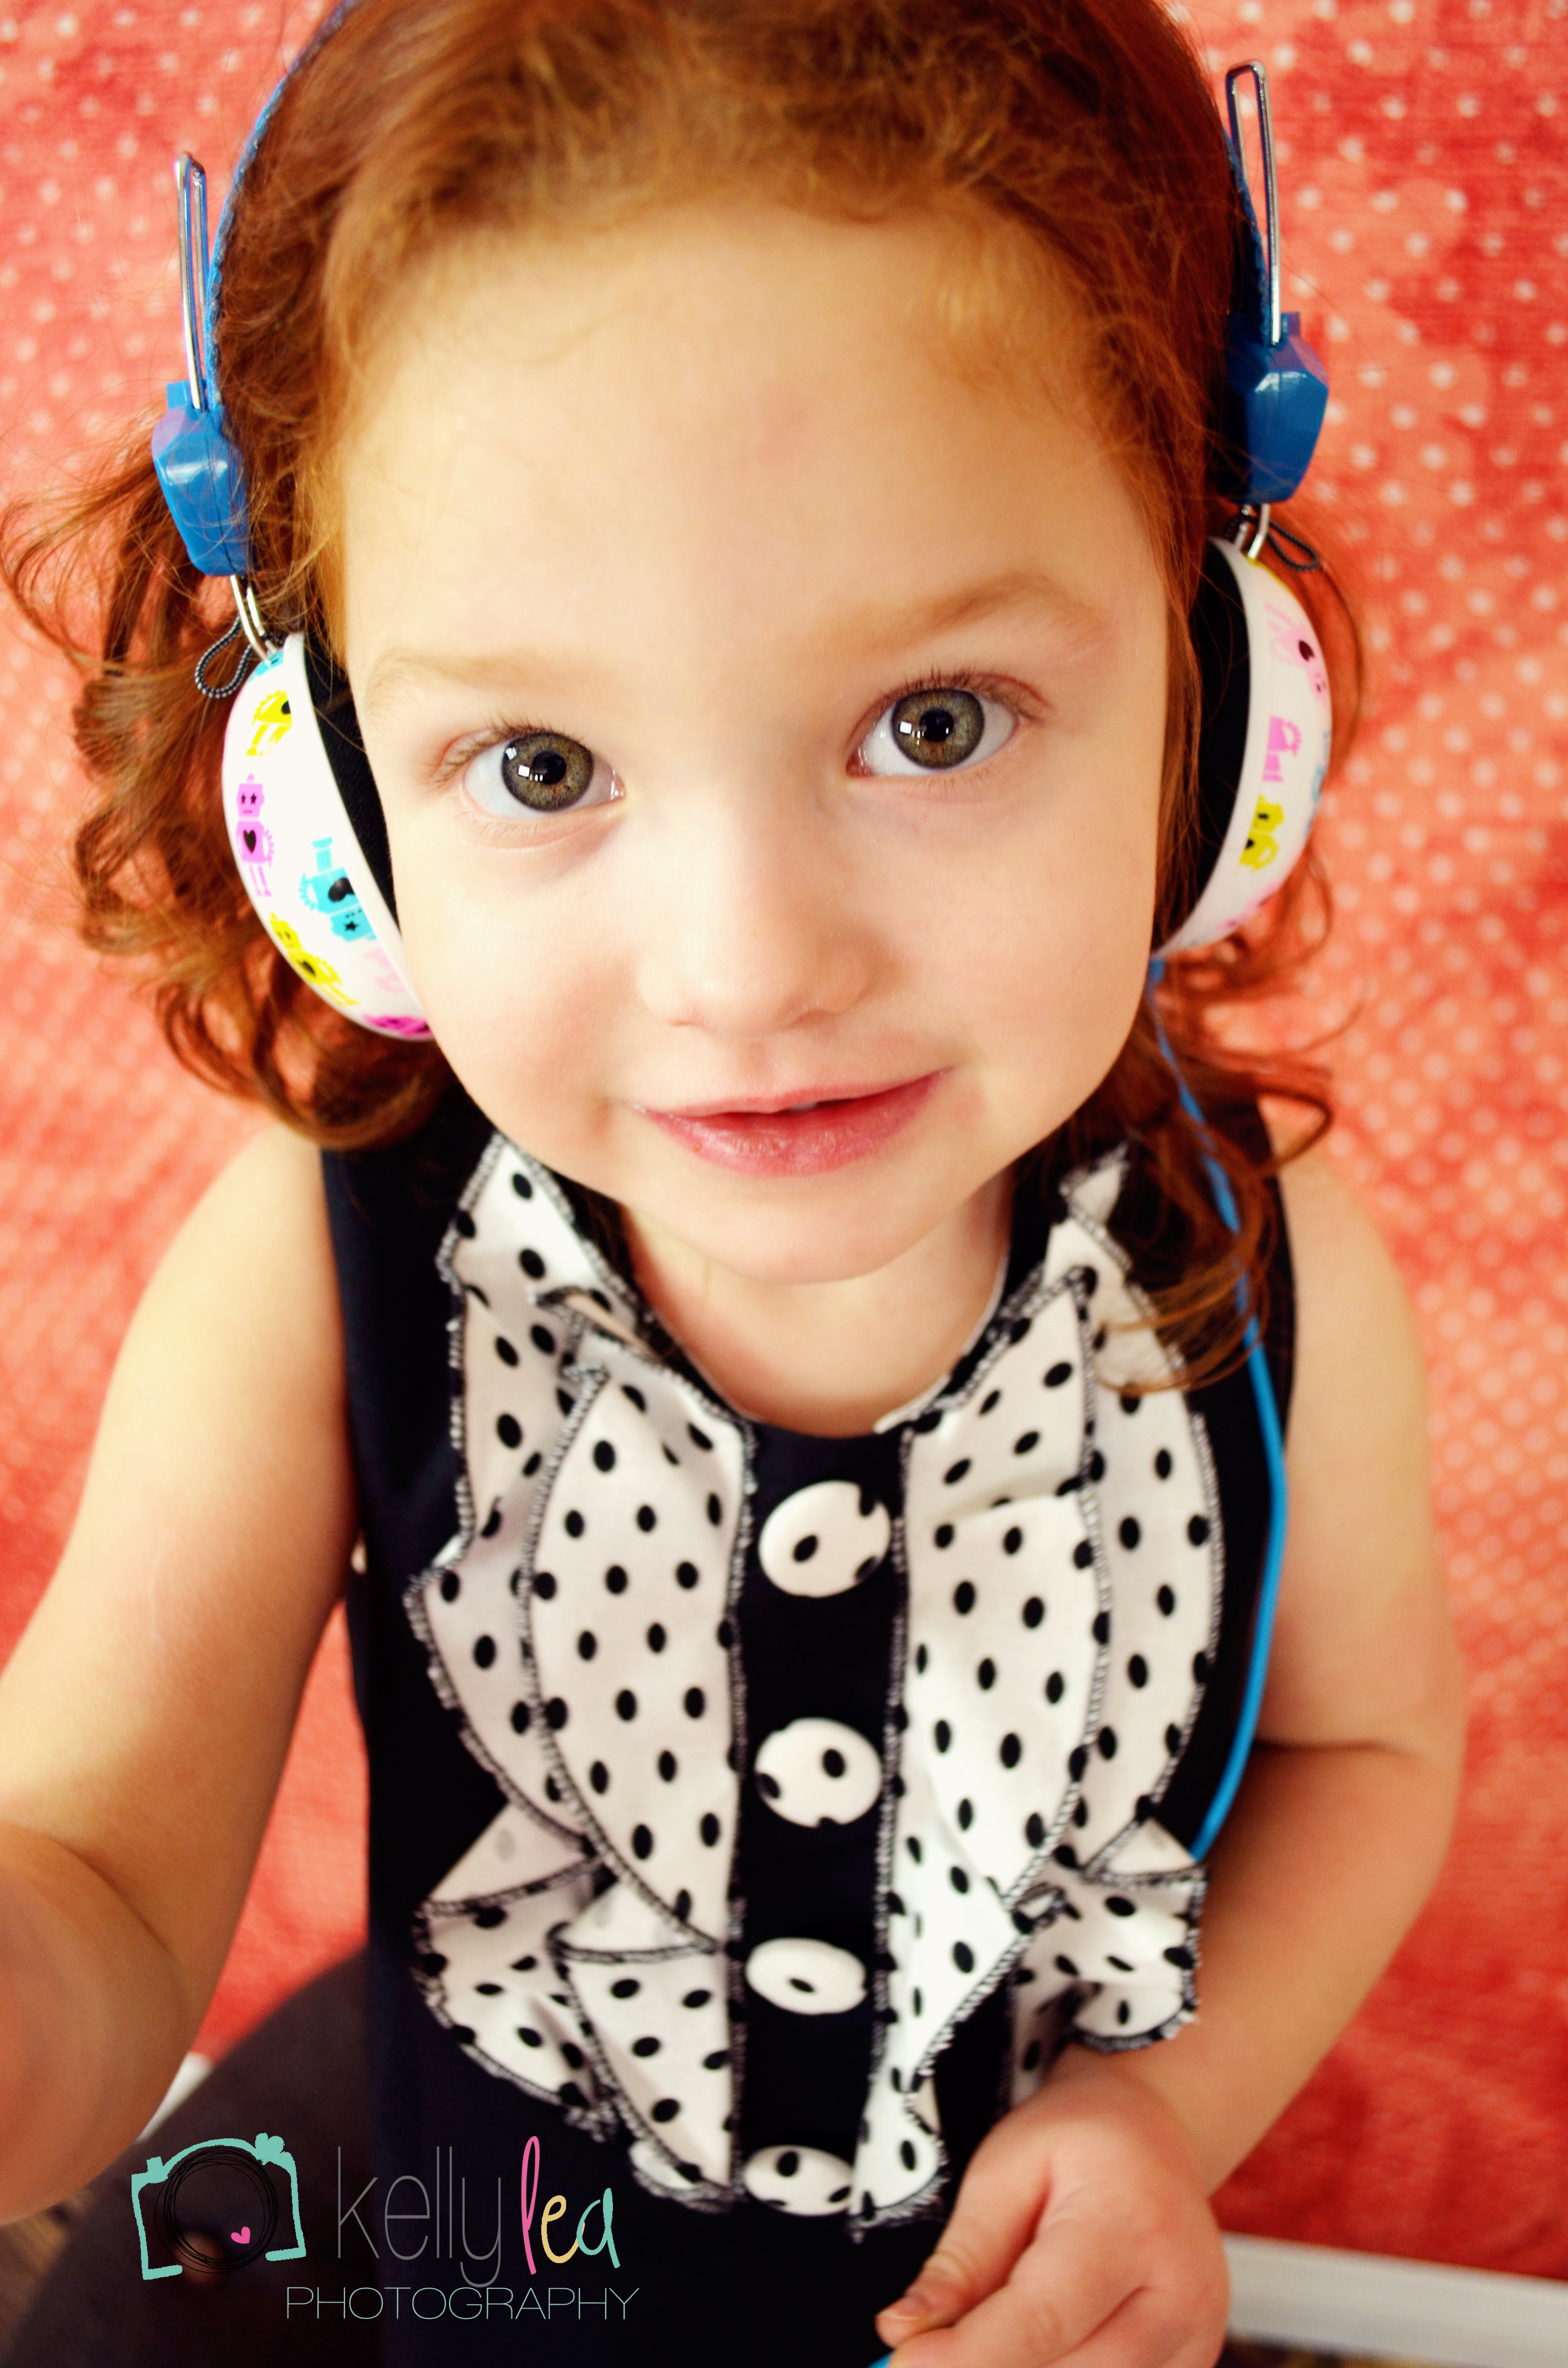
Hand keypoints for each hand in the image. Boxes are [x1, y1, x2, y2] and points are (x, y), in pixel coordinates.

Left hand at [874, 2049, 1229, 2367]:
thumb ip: (961, 2259)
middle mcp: (1181, 2293)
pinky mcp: (1191, 2363)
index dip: (966, 2357)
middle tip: (929, 2347)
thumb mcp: (1004, 2169)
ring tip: (985, 2334)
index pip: (1042, 2319)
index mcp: (1129, 2226)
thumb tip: (904, 2329)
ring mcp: (1196, 2338)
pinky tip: (1034, 2345)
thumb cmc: (1075, 2139)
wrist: (1152, 2132)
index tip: (901, 2363)